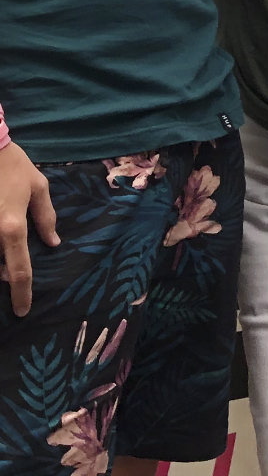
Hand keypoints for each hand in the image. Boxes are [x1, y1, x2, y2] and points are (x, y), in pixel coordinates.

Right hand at [0, 143, 59, 315]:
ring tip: (7, 251)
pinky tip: (2, 233)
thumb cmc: (12, 165)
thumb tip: (53, 242)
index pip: (19, 271)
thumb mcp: (37, 186)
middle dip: (5, 276)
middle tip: (12, 272)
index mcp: (11, 227)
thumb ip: (46, 217)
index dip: (22, 294)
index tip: (22, 311)